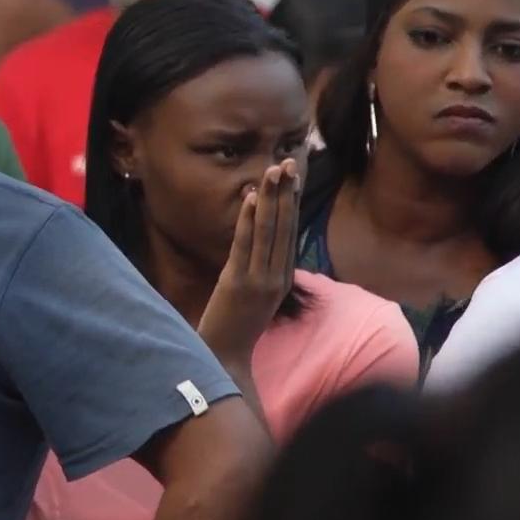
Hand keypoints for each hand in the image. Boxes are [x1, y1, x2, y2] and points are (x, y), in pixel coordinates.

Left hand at [198, 159, 300, 366]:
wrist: (226, 357)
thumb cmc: (237, 325)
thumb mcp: (256, 293)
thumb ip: (262, 267)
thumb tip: (261, 237)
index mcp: (282, 277)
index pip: (289, 232)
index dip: (292, 202)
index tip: (293, 175)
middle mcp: (277, 276)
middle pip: (284, 227)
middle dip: (286, 193)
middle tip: (288, 161)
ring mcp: (260, 280)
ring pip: (269, 232)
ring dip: (271, 198)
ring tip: (272, 170)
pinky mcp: (239, 283)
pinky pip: (245, 246)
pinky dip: (249, 220)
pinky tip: (251, 198)